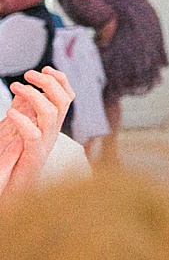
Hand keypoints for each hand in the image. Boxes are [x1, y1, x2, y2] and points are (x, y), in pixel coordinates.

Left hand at [0, 68, 71, 196]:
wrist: (16, 191)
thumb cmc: (15, 161)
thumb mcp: (20, 130)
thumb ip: (24, 111)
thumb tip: (25, 90)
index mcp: (52, 124)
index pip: (67, 96)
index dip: (61, 80)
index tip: (46, 68)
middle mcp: (53, 131)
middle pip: (63, 100)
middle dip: (48, 82)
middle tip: (29, 74)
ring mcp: (45, 143)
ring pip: (51, 113)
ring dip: (35, 95)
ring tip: (17, 87)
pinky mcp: (33, 156)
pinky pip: (33, 135)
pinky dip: (23, 120)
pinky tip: (10, 112)